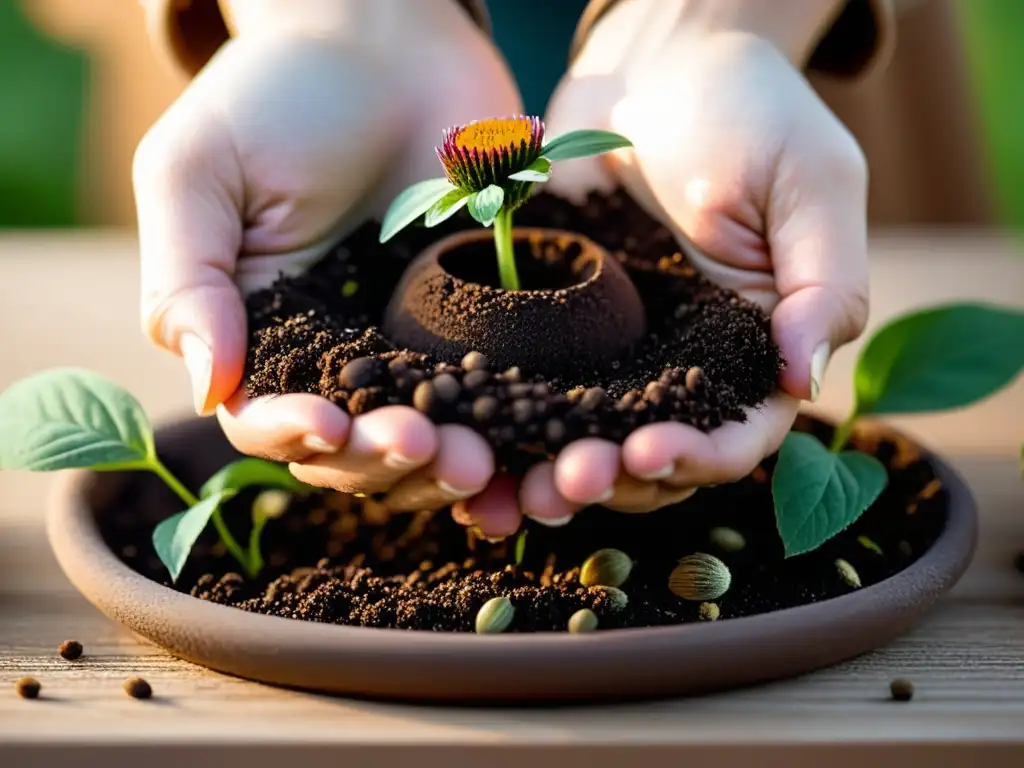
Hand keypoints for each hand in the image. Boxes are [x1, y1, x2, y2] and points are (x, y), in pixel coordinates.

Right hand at [133, 0, 522, 511]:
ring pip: (427, 442)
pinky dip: (511, 432)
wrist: (388, 44)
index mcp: (260, 337)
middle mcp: (335, 359)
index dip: (294, 435)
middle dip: (386, 462)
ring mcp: (413, 351)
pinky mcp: (481, 332)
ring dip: (448, 467)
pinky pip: (497, 397)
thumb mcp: (200, 173)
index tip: (332, 424)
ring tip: (482, 460)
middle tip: (431, 449)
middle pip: (352, 449)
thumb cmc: (279, 98)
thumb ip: (187, 280)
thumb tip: (206, 389)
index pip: (265, 416)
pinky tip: (534, 446)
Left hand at [518, 0, 868, 520]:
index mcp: (755, 348)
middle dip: (614, 481)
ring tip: (514, 492)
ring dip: (554, 472)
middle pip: (655, 456)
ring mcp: (616, 352)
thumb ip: (825, 283)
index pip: (739, 433)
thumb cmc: (747, 111)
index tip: (646, 455)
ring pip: (588, 438)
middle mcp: (686, 366)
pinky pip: (531, 388)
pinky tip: (474, 439)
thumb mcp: (809, 184)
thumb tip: (806, 379)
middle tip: (565, 484)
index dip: (698, 457)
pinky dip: (506, 423)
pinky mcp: (555, 330)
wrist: (653, 65)